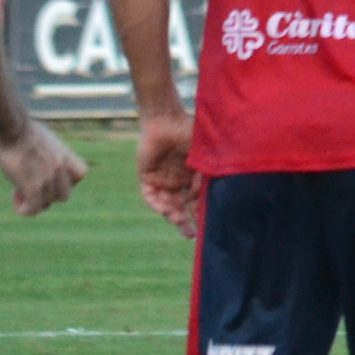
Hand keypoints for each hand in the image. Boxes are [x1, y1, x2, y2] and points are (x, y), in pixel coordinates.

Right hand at [0, 115, 86, 216]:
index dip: (67, 180)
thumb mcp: (43, 137)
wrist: (11, 126)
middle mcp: (60, 167)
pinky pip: (33, 209)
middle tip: (30, 184)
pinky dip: (24, 209)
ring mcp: (48, 177)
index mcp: (65, 155)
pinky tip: (15, 197)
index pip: (81, 175)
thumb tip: (39, 158)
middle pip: (63, 196)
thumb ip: (48, 153)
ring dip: (33, 201)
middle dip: (47, 194)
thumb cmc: (20, 129)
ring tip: (18, 187)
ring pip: (47, 204)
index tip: (49, 175)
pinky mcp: (33, 185)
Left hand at [135, 107, 199, 237]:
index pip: (196, 199)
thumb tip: (205, 196)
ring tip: (179, 222)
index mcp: (192, 176)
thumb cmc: (189, 132)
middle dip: (186, 222)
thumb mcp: (203, 155)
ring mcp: (162, 179)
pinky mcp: (147, 176)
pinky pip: (150, 195)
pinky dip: (156, 204)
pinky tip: (164, 210)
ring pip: (166, 204)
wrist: (165, 119)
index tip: (207, 224)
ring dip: (172, 215)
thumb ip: (205, 174)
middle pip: (181, 206)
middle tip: (192, 235)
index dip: (200, 211)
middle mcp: (177, 181)